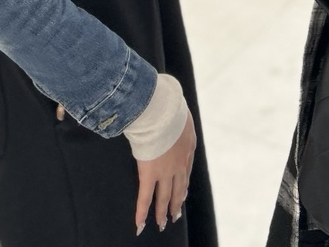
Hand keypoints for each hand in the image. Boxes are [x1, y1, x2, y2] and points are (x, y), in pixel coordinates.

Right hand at [135, 113, 196, 234]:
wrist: (162, 110)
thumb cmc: (169, 104)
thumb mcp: (179, 110)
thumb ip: (176, 116)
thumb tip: (171, 110)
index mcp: (188, 145)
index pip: (186, 169)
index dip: (184, 182)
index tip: (183, 191)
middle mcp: (180, 162)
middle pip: (179, 187)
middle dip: (177, 201)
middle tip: (175, 214)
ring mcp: (166, 170)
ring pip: (165, 196)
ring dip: (163, 211)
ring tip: (162, 223)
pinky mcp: (150, 173)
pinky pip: (145, 197)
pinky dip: (142, 212)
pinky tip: (140, 224)